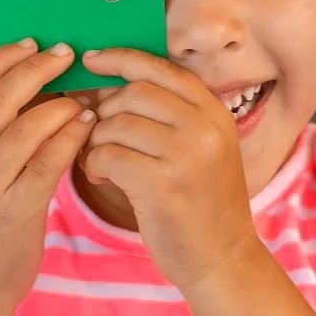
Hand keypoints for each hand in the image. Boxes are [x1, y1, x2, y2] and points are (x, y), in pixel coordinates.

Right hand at [0, 39, 95, 312]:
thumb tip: (26, 82)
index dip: (0, 58)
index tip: (30, 42)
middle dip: (34, 69)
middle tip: (65, 54)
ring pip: (26, 127)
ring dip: (60, 104)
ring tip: (83, 96)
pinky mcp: (15, 210)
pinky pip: (48, 161)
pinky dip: (70, 136)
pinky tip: (85, 125)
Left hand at [77, 48, 262, 290]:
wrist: (223, 257)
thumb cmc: (202, 203)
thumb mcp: (203, 148)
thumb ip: (170, 115)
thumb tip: (105, 84)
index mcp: (214, 112)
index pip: (160, 68)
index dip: (120, 58)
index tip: (91, 60)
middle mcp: (204, 127)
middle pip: (133, 93)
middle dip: (103, 109)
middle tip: (94, 131)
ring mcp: (185, 155)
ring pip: (116, 123)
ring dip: (96, 140)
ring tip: (100, 160)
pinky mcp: (161, 184)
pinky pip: (108, 155)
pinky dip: (94, 163)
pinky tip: (100, 176)